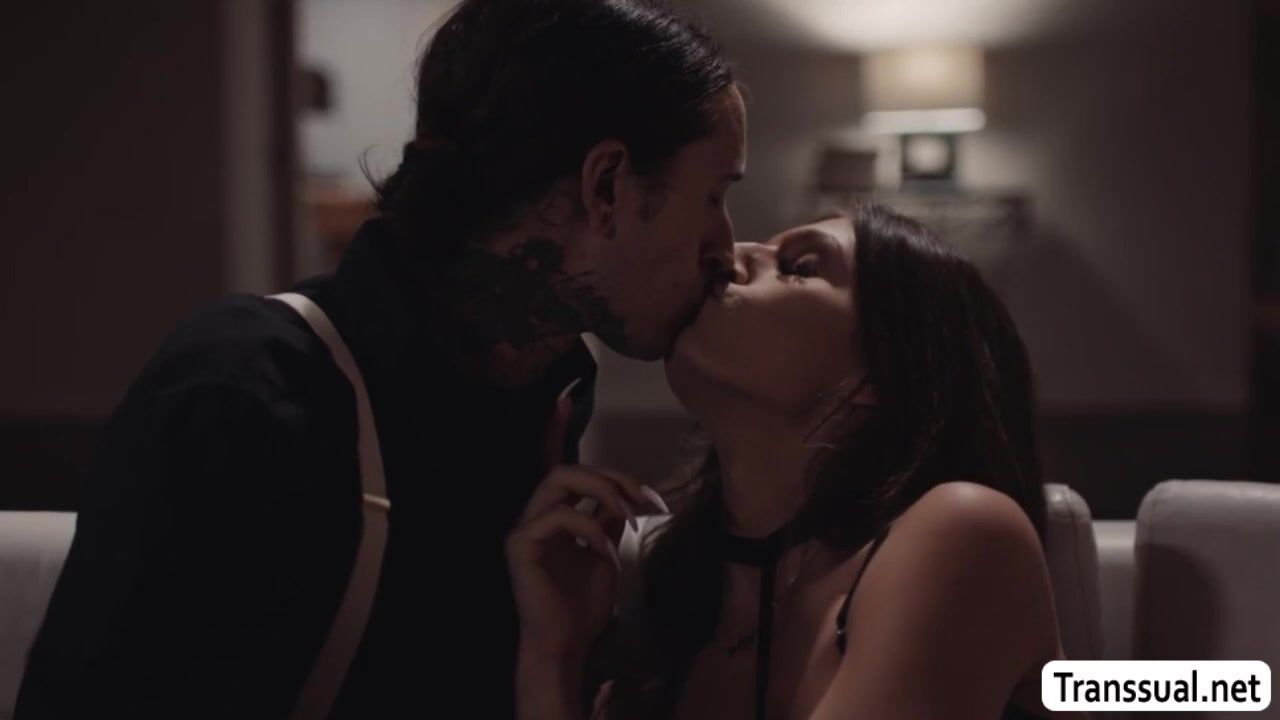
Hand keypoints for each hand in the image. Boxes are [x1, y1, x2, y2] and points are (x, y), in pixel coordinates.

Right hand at [504, 391, 659, 662]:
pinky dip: (593, 530)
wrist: (566, 644)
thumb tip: (623, 493)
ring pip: (560, 482)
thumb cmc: (581, 604)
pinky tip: (609, 553)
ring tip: (629, 517)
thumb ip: (608, 520)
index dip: (553, 430)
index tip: (563, 398)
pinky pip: (561, 517)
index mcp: (552, 513)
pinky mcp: (520, 544)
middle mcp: (533, 514)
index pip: (552, 464)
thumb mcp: (605, 551)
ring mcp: (523, 528)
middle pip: (567, 468)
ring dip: (602, 492)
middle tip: (641, 497)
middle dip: (609, 475)